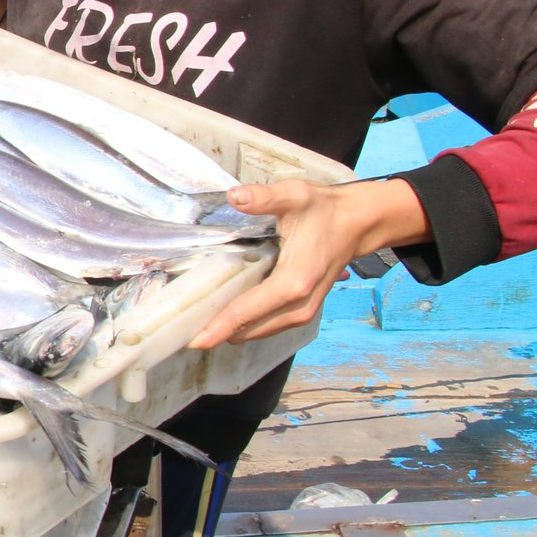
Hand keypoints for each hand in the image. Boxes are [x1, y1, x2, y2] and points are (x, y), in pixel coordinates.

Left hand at [189, 178, 429, 348]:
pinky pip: (265, 326)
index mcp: (293, 283)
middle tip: (179, 328)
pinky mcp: (300, 312)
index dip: (217, 327)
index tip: (189, 340)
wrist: (358, 223)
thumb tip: (234, 196)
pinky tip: (220, 316)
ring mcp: (301, 313)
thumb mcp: (295, 196)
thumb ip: (264, 197)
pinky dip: (242, 325)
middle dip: (214, 332)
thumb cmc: (324, 210)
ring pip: (256, 332)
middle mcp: (298, 306)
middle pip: (247, 330)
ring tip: (192, 325)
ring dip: (227, 330)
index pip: (246, 312)